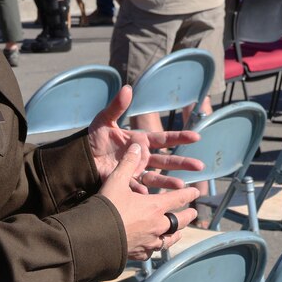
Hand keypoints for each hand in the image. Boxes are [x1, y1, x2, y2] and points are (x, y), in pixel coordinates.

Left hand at [88, 85, 202, 191]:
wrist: (82, 156)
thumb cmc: (95, 137)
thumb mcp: (105, 119)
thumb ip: (117, 106)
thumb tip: (128, 88)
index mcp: (141, 140)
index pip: (165, 138)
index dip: (180, 137)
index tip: (196, 137)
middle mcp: (143, 156)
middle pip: (167, 160)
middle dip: (183, 163)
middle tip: (199, 166)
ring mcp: (136, 170)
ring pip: (156, 176)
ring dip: (169, 181)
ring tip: (182, 186)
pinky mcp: (125, 181)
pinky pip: (136, 186)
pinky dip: (142, 190)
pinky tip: (149, 193)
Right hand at [100, 142, 199, 259]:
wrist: (94, 237)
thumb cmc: (107, 207)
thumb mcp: (116, 181)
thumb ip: (128, 163)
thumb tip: (137, 146)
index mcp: (155, 207)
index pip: (179, 199)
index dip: (189, 194)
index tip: (196, 191)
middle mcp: (158, 226)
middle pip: (179, 221)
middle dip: (187, 216)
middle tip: (193, 213)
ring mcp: (150, 242)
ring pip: (169, 239)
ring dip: (176, 234)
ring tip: (179, 233)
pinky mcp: (140, 254)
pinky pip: (153, 252)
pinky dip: (157, 248)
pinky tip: (154, 248)